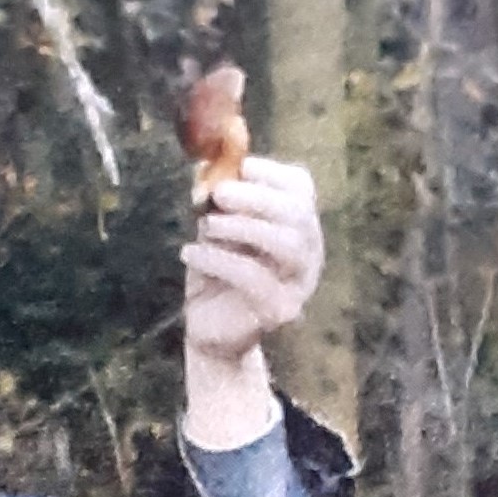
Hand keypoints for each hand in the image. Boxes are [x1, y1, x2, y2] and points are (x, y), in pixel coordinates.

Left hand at [181, 154, 323, 369]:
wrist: (211, 329)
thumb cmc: (215, 272)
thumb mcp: (212, 228)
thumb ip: (214, 199)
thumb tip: (203, 168)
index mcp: (297, 226)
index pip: (301, 189)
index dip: (272, 173)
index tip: (240, 167)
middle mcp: (308, 253)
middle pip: (298, 214)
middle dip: (256, 197)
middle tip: (218, 194)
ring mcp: (299, 284)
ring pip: (287, 244)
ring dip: (243, 226)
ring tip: (206, 225)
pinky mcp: (279, 310)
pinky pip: (254, 277)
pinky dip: (218, 259)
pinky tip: (189, 252)